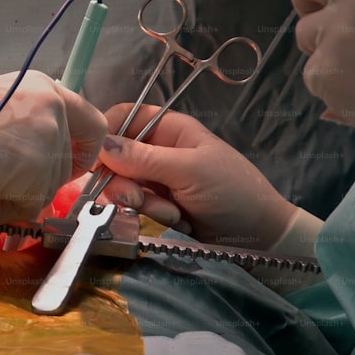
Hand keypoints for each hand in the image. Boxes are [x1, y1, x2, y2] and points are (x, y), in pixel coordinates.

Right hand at [0, 71, 105, 221]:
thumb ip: (24, 125)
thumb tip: (29, 160)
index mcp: (46, 90)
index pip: (91, 125)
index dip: (82, 153)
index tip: (66, 167)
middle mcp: (54, 112)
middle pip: (62, 168)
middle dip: (31, 184)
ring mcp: (49, 144)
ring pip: (44, 191)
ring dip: (10, 198)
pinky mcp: (37, 176)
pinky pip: (27, 209)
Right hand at [95, 104, 297, 250]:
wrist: (258, 237)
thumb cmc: (233, 192)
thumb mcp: (189, 171)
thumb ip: (144, 159)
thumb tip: (101, 146)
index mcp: (169, 129)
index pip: (123, 117)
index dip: (106, 135)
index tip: (97, 162)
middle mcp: (158, 149)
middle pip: (116, 156)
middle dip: (125, 181)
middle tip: (139, 199)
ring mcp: (157, 178)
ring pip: (123, 185)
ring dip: (142, 203)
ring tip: (174, 213)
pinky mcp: (158, 204)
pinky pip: (135, 206)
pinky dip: (152, 215)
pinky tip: (178, 220)